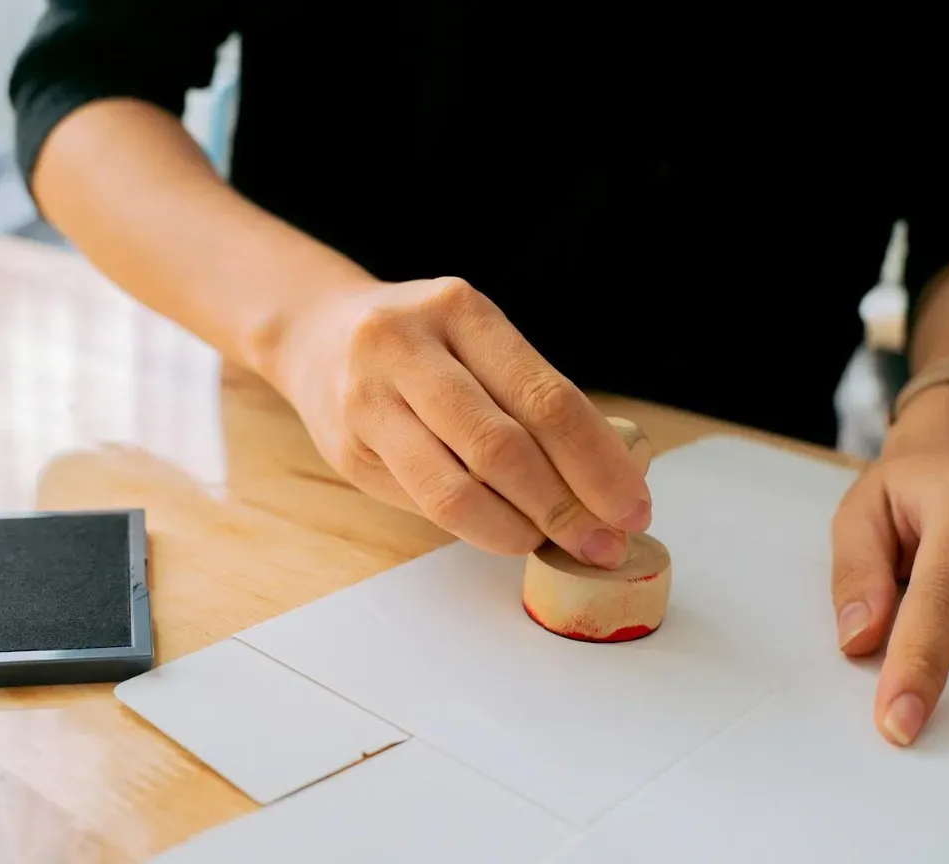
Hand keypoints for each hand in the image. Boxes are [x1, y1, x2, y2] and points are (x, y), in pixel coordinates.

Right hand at [266, 276, 651, 565]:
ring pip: (455, 488)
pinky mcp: (348, 452)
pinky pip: (424, 503)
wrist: (317, 334)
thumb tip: (605, 482)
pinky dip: (476, 527)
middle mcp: (406, 348)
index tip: (632, 506)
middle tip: (604, 542)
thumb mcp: (476, 339)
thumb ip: (528, 396)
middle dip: (564, 506)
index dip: (595, 462)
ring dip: (517, 528)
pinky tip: (506, 531)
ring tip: (553, 541)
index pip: (543, 396)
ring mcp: (369, 401)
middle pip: (500, 446)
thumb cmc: (425, 345)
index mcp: (460, 311)